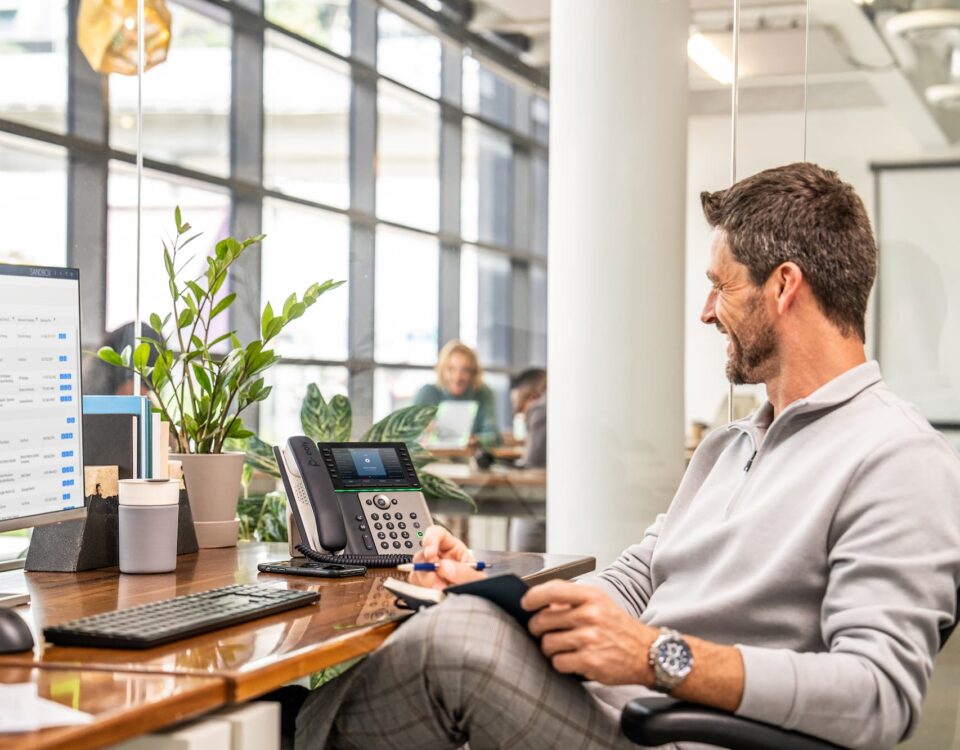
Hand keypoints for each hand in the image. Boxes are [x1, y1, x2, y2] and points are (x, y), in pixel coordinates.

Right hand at [410, 525, 485, 588]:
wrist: (476, 605)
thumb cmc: (477, 587)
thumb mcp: (477, 578)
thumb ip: (463, 572)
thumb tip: (443, 566)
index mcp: (451, 549)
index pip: (436, 534)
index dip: (430, 539)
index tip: (430, 553)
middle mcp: (438, 558)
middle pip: (422, 554)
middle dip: (427, 568)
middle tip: (438, 580)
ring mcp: (429, 573)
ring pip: (416, 571)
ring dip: (426, 582)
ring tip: (442, 591)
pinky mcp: (424, 587)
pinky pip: (415, 586)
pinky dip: (423, 591)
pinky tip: (435, 595)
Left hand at [522, 581, 656, 684]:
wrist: (647, 652)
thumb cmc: (618, 627)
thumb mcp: (599, 603)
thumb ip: (571, 600)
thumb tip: (538, 601)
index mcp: (591, 596)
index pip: (552, 590)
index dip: (533, 597)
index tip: (525, 604)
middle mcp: (590, 614)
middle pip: (542, 620)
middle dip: (537, 628)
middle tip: (543, 632)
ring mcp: (590, 638)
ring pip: (547, 643)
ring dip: (549, 648)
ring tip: (562, 647)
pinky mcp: (590, 661)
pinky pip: (558, 662)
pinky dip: (560, 663)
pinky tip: (572, 659)